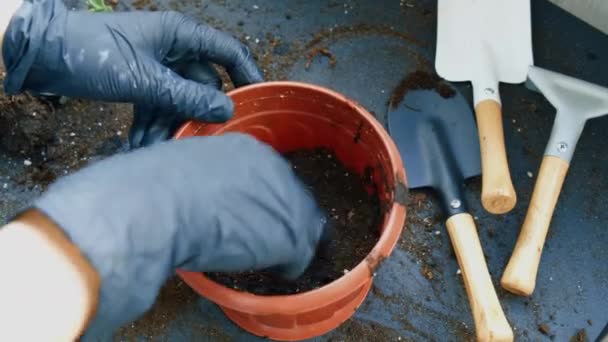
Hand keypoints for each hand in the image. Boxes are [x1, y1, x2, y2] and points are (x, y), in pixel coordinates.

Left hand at [2, 0, 262, 146]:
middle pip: (201, 85)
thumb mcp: (143, 79)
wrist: (40, 52)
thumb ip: (186, 97)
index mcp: (180, 35)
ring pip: (177, 100)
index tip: (260, 102)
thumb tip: (226, 111)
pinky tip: (141, 148)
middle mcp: (172, 49)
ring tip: (156, 153)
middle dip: (196, 116)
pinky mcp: (138, 81)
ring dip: (169, 127)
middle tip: (199, 144)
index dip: (247, 75)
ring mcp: (155, 66)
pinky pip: (156, 105)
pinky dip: (150, 126)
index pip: (227, 52)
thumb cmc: (92, 52)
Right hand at [33, 134, 326, 337]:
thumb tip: (196, 195)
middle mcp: (273, 166)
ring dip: (286, 243)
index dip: (262, 200)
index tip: (250, 215)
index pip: (270, 176)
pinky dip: (288, 266)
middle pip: (291, 197)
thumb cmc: (149, 188)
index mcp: (246, 148)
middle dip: (279, 218)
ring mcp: (287, 198)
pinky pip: (299, 255)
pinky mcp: (290, 233)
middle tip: (262, 239)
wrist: (151, 207)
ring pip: (300, 226)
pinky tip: (274, 271)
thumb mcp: (178, 168)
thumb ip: (201, 177)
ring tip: (271, 259)